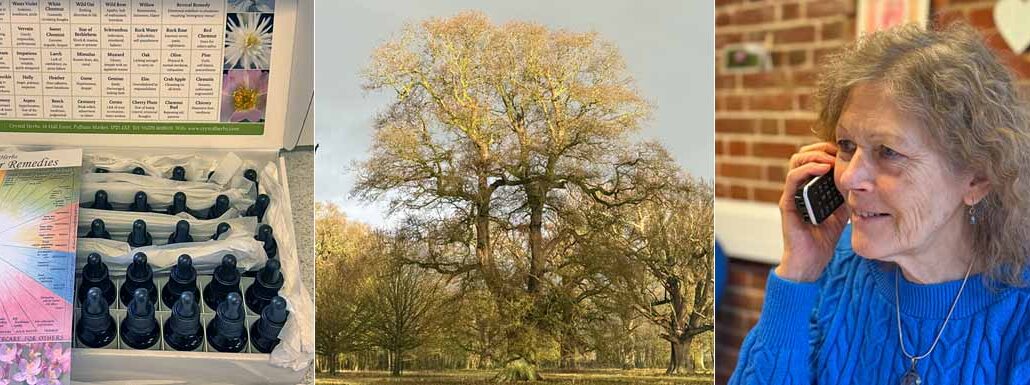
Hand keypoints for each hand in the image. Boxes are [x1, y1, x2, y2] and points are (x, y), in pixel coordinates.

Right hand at [776, 142, 850, 281]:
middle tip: (838, 151)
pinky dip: (807, 169)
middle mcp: (799, 187)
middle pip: (803, 154)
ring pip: (796, 161)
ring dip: (814, 154)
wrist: (812, 259)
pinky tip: (823, 168)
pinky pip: (793, 178)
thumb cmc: (824, 237)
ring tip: (831, 158)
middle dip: (821, 148)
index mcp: (810, 186)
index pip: (814, 158)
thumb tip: (861, 181)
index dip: (828, 150)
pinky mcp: (787, 202)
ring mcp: (791, 194)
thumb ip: (845, 194)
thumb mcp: (842, 210)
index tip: (845, 149)